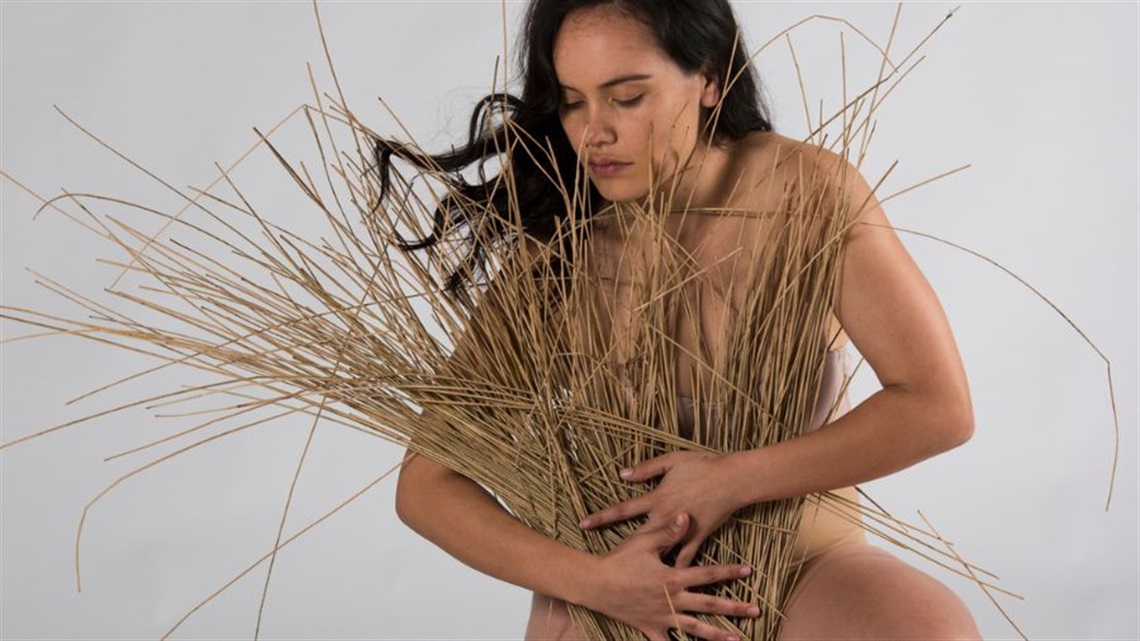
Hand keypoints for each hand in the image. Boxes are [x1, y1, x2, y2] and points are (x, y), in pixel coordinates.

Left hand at [580, 451, 742, 566]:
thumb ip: (646, 469)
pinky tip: (667, 584)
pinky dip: (676, 569)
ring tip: (628, 580)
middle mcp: (666, 518)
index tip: (583, 524)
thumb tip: (622, 474)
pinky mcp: (698, 538)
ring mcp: (681, 531)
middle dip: (618, 548)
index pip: (623, 510)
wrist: (733, 479)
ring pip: (659, 553)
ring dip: (646, 565)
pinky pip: (684, 558)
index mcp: (657, 499)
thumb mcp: (671, 461)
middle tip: (599, 563)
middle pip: (636, 537)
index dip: (602, 517)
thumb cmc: (702, 466)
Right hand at [584, 512, 757, 640]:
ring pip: (695, 629)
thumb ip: (668, 531)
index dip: (729, 572)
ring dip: (717, 635)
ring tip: (737, 639)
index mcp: (673, 578)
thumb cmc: (619, 560)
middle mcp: (672, 600)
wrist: (595, 583)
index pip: (708, 574)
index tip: (749, 570)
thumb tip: (687, 516)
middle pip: (709, 605)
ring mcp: (662, 617)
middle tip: (756, 610)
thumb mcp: (644, 542)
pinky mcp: (649, 628)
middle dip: (734, 607)